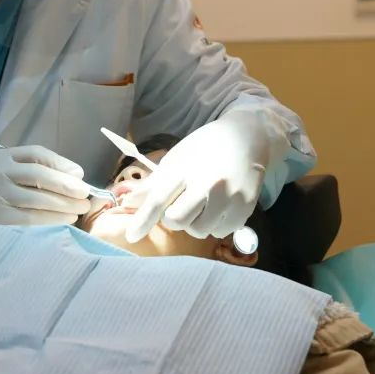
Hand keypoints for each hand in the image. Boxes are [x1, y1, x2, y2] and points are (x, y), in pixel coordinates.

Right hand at [0, 144, 90, 242]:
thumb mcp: (8, 172)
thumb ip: (37, 168)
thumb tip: (76, 175)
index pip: (35, 154)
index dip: (61, 164)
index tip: (80, 175)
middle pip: (38, 176)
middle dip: (66, 187)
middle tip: (85, 196)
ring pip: (35, 201)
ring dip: (62, 206)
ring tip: (78, 211)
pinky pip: (28, 221)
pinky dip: (49, 221)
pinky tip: (63, 223)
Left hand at [124, 111, 268, 242]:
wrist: (247, 138)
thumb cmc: (205, 148)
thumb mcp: (177, 158)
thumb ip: (154, 184)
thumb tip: (128, 203)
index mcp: (185, 167)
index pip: (159, 198)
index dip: (143, 219)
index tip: (132, 235)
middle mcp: (207, 182)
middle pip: (177, 220)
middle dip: (173, 218)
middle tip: (181, 205)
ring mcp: (229, 196)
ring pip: (199, 230)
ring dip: (195, 223)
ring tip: (202, 204)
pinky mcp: (244, 207)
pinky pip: (220, 232)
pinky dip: (215, 225)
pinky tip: (219, 207)